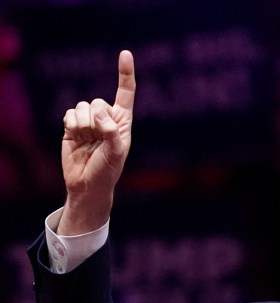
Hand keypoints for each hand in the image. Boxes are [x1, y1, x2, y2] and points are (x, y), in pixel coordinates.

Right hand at [58, 50, 135, 234]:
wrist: (87, 185)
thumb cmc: (107, 171)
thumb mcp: (116, 153)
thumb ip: (111, 132)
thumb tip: (100, 114)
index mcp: (123, 122)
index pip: (126, 94)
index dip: (125, 74)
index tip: (125, 54)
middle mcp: (106, 119)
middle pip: (97, 101)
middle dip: (96, 118)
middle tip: (97, 138)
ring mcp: (89, 122)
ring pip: (82, 106)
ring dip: (83, 124)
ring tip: (86, 140)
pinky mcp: (72, 126)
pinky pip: (69, 114)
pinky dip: (71, 125)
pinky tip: (75, 137)